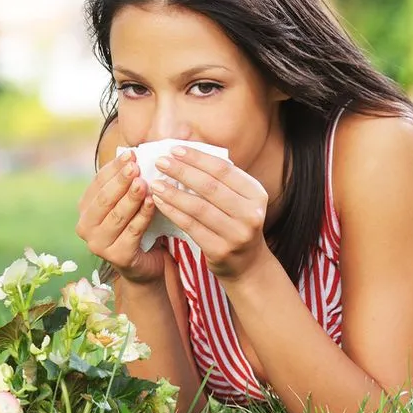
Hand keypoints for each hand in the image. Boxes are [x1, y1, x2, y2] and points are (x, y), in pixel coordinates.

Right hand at [75, 149, 169, 283]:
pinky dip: (143, 216)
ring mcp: (98, 245)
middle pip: (104, 199)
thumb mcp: (127, 202)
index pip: (98, 184)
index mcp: (85, 209)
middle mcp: (85, 227)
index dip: (114, 168)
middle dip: (120, 182)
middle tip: (136, 166)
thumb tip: (131, 154)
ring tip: (144, 183)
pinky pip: (132, 232)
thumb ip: (125, 182)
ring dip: (131, 198)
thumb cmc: (135, 226)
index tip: (131, 154)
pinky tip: (152, 202)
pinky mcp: (116, 257)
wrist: (144, 263)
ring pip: (117, 216)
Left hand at [148, 145, 270, 279]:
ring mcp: (237, 234)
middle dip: (182, 171)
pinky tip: (159, 202)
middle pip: (210, 187)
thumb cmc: (235, 222)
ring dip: (173, 193)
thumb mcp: (238, 199)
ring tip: (155, 183)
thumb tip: (184, 148)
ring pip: (198, 207)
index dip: (197, 158)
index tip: (175, 149)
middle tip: (160, 162)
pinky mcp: (220, 250)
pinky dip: (173, 212)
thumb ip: (219, 178)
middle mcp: (250, 214)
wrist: (247, 264)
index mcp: (256, 194)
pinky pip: (191, 226)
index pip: (223, 169)